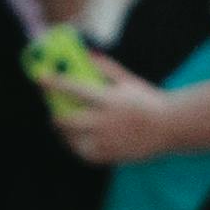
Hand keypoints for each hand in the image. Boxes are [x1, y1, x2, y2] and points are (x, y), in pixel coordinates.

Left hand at [48, 54, 176, 164]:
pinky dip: (77, 148)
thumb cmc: (147, 100)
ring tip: (64, 129)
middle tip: (53, 113)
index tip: (40, 79)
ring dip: (64, 134)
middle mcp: (105, 122)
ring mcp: (107, 141)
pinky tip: (77, 142)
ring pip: (74, 141)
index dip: (54, 83)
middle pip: (68, 121)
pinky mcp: (111, 155)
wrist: (169, 127)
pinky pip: (86, 155)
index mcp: (109, 99)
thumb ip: (105, 67)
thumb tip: (85, 54)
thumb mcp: (128, 80)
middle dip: (55, 116)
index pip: (74, 89)